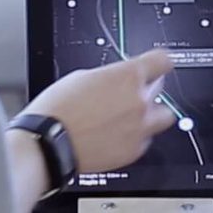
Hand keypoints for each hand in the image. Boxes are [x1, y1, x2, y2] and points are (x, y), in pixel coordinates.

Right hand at [23, 50, 177, 173]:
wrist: (49, 143)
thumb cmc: (58, 108)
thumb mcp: (82, 76)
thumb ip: (111, 77)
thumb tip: (117, 81)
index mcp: (128, 75)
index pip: (162, 61)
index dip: (158, 61)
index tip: (156, 65)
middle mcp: (140, 100)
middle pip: (161, 87)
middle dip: (147, 88)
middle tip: (128, 94)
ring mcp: (139, 127)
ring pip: (162, 117)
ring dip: (149, 114)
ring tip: (128, 117)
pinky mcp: (134, 151)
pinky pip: (145, 139)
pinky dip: (135, 136)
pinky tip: (116, 135)